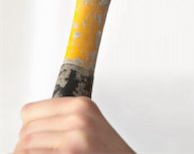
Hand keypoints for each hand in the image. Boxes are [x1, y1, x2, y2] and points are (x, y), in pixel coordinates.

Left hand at [14, 97, 134, 152]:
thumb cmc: (107, 151)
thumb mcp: (90, 123)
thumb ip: (63, 118)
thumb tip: (29, 125)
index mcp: (81, 104)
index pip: (29, 111)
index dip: (31, 126)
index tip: (40, 134)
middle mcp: (78, 117)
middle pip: (26, 130)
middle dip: (30, 145)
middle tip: (47, 150)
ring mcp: (73, 137)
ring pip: (25, 146)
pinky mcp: (68, 153)